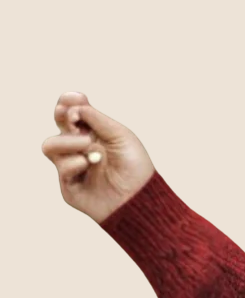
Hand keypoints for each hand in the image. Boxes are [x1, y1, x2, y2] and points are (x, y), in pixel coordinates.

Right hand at [41, 92, 155, 223]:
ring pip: (50, 145)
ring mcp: (73, 166)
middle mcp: (80, 148)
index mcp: (94, 133)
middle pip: (58, 123)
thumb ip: (96, 119)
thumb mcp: (120, 136)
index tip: (76, 98)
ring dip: (67, 141)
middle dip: (62, 115)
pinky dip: (74, 162)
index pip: (72, 112)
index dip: (68, 102)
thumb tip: (73, 107)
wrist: (141, 199)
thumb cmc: (136, 168)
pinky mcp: (70, 185)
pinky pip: (61, 167)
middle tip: (73, 118)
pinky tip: (89, 164)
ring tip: (88, 146)